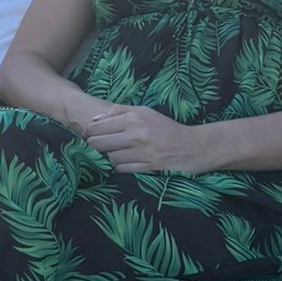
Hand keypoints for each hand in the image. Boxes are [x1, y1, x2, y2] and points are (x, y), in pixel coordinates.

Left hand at [82, 103, 209, 172]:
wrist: (194, 146)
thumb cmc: (167, 128)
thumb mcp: (145, 112)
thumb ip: (119, 111)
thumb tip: (95, 119)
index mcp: (134, 118)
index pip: (97, 127)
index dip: (88, 134)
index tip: (87, 138)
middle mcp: (136, 134)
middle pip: (98, 144)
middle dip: (93, 147)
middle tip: (96, 148)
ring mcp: (142, 152)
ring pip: (108, 158)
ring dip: (108, 158)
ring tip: (113, 155)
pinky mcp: (147, 167)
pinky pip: (121, 169)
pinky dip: (118, 167)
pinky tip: (123, 163)